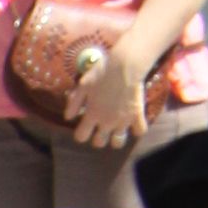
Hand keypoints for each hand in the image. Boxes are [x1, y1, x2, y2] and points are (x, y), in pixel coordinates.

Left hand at [65, 33, 153, 148]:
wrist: (125, 65)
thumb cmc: (102, 72)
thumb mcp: (83, 85)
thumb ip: (74, 102)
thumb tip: (68, 118)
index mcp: (92, 114)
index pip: (81, 136)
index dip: (81, 134)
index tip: (84, 128)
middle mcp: (106, 121)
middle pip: (99, 143)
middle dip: (98, 138)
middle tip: (101, 128)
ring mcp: (122, 120)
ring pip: (118, 143)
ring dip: (116, 139)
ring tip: (117, 130)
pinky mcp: (136, 116)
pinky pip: (139, 131)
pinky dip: (137, 129)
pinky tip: (134, 122)